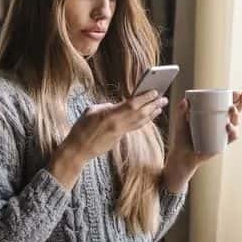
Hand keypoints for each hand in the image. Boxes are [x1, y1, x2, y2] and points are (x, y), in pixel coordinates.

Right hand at [48, 90, 168, 188]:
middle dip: (153, 105)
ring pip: (140, 122)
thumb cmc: (80, 129)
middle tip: (164, 98)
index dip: (145, 97)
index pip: (132, 104)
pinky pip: (134, 127)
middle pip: (140, 113)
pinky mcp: (119, 138)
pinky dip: (143, 121)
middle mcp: (118, 124)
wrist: (78, 149)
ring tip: (160, 107)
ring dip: (152, 113)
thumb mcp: (90, 111)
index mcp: (110, 115)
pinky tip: (148, 117)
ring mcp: (119, 132)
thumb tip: (115, 105)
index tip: (155, 91)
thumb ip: (105, 106)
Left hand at [164, 89, 241, 190]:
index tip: (237, 92)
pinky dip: (233, 132)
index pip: (226, 104)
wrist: (181, 156)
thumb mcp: (180, 123)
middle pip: (235, 113)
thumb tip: (185, 100)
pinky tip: (228, 127)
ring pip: (236, 124)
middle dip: (241, 104)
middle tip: (234, 100)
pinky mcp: (221, 144)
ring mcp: (222, 134)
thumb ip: (181, 112)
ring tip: (231, 110)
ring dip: (236, 116)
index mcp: (213, 116)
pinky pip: (231, 138)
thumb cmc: (182, 138)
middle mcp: (220, 124)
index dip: (236, 98)